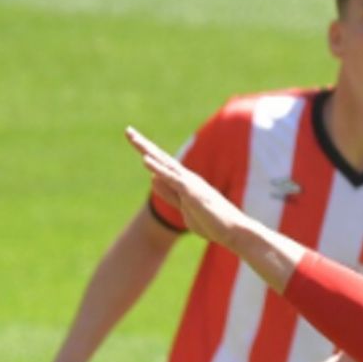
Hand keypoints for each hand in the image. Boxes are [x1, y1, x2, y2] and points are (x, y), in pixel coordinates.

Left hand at [125, 127, 246, 244]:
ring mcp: (189, 183)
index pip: (163, 165)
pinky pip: (171, 178)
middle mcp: (187, 178)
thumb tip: (151, 177)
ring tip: (132, 137)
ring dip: (147, 150)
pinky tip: (145, 159)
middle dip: (144, 144)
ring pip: (165, 163)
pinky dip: (158, 168)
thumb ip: (168, 193)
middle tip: (128, 131)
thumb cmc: (212, 221)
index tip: (135, 141)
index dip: (148, 153)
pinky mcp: (191, 192)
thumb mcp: (184, 206)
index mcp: (185, 182)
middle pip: (161, 158)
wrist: (233, 230)